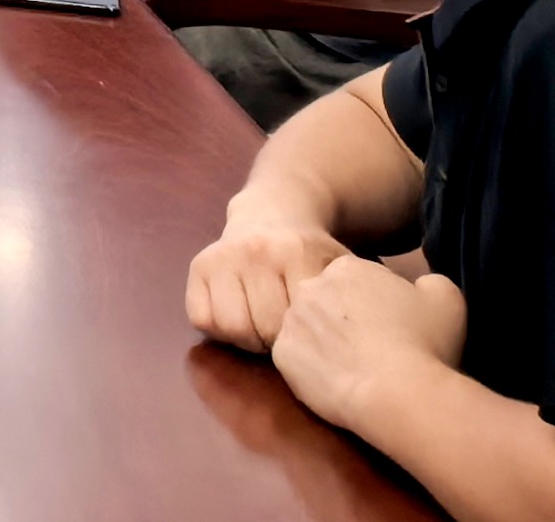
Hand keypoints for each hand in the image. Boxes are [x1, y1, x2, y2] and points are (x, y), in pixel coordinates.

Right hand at [185, 204, 353, 351]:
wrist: (273, 212)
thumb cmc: (312, 254)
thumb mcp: (340, 269)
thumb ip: (350, 298)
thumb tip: (356, 341)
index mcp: (298, 252)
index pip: (297, 323)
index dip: (306, 339)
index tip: (313, 334)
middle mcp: (256, 250)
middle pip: (263, 329)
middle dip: (276, 342)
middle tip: (286, 335)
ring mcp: (223, 256)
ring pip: (229, 327)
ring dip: (247, 337)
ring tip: (262, 328)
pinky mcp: (199, 264)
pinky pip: (202, 319)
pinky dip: (219, 329)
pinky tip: (240, 316)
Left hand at [271, 257, 467, 427]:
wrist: (399, 393)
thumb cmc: (425, 344)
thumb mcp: (446, 298)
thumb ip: (428, 282)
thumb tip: (419, 288)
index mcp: (345, 268)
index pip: (353, 281)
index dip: (374, 305)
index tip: (390, 327)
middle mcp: (310, 288)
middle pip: (325, 301)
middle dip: (345, 320)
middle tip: (373, 349)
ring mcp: (291, 322)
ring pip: (307, 329)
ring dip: (326, 343)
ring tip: (356, 369)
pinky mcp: (282, 357)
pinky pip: (295, 359)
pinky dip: (313, 370)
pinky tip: (339, 383)